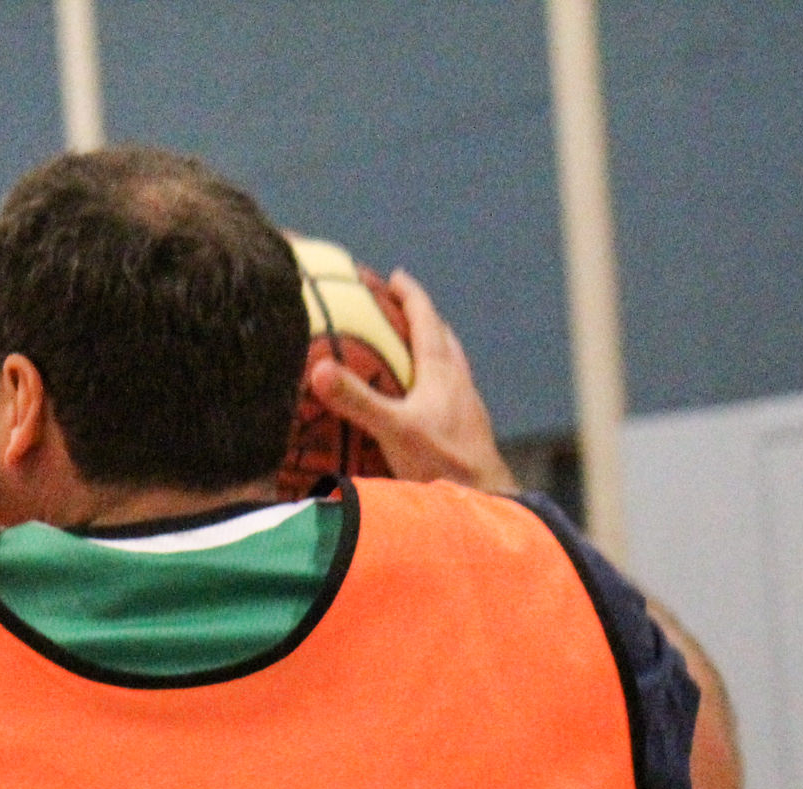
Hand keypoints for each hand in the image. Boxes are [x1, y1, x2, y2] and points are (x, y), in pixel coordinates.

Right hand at [303, 271, 512, 493]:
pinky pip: (449, 392)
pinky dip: (433, 383)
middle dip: (420, 316)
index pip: (425, 318)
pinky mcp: (468, 428)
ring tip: (410, 348)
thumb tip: (317, 370)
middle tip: (399, 307)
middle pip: (441, 335)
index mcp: (441, 370)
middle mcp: (458, 381)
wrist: (485, 499)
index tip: (393, 276)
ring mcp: (466, 405)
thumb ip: (357, 400)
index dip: (409, 294)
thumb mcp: (393, 429)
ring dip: (431, 348)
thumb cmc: (443, 462)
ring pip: (450, 363)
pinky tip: (422, 401)